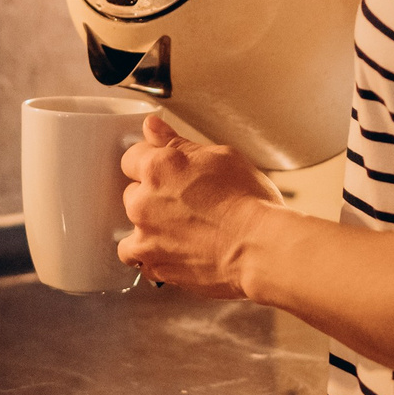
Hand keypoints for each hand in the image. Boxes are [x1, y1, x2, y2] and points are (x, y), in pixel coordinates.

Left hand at [117, 114, 281, 297]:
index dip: (152, 162)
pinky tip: (176, 251)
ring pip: (133, 228)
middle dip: (152, 196)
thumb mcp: (221, 157)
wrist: (261, 249)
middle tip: (186, 202)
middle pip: (132, 193)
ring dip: (150, 227)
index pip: (132, 157)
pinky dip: (153, 256)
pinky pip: (140, 259)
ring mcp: (146, 237)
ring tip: (182, 230)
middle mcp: (144, 202)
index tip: (165, 170)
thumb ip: (179, 143)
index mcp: (158, 168)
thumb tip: (153, 128)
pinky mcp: (155, 266)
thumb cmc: (250, 204)